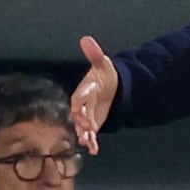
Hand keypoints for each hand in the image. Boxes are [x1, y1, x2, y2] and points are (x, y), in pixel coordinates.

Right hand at [71, 35, 117, 153]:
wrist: (110, 87)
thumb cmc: (104, 75)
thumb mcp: (102, 64)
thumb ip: (94, 54)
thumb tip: (86, 39)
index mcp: (83, 91)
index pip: (78, 98)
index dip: (78, 105)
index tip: (79, 112)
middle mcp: (82, 105)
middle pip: (79, 115)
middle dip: (81, 123)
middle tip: (86, 130)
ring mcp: (86, 116)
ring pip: (82, 127)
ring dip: (85, 135)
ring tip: (88, 142)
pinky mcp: (92, 124)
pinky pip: (90, 134)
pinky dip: (92, 142)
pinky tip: (94, 150)